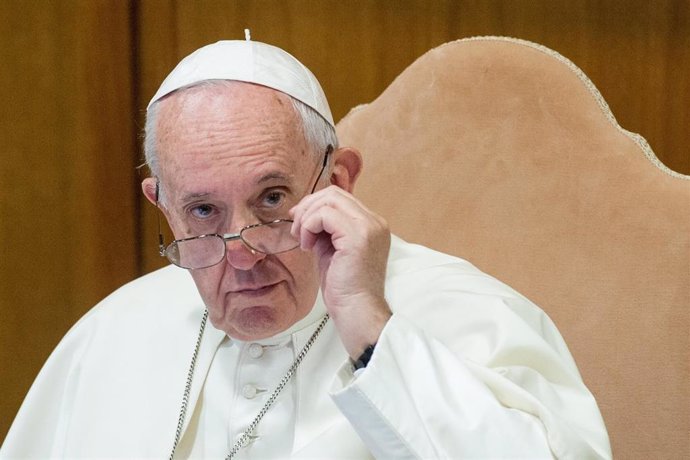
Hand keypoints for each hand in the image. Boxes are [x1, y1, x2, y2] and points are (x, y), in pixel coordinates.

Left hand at [290, 185, 391, 358]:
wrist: (357, 311)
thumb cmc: (344, 288)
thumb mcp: (332, 250)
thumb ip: (325, 230)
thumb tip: (304, 213)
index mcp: (372, 225)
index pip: (341, 198)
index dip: (315, 205)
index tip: (299, 221)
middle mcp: (374, 222)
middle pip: (334, 194)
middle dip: (308, 207)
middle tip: (296, 229)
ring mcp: (369, 227)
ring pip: (328, 200)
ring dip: (307, 218)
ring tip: (303, 240)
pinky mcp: (358, 236)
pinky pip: (324, 215)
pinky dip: (309, 226)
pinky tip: (308, 246)